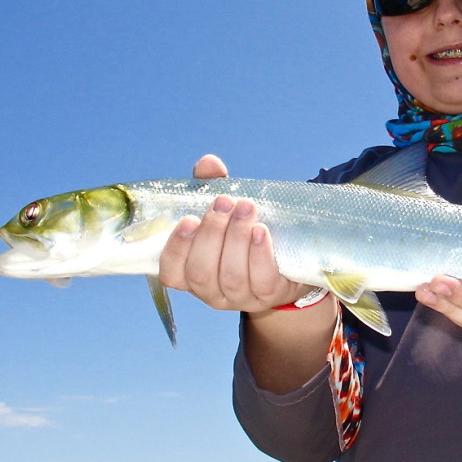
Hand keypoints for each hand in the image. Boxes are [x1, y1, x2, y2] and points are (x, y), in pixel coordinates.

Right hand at [158, 154, 312, 312]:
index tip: (188, 219)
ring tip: (246, 208)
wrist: (289, 258)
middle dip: (212, 235)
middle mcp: (212, 292)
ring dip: (237, 239)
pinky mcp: (269, 296)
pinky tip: (261, 230)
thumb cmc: (245, 233)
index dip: (176, 249)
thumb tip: (208, 163)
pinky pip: (262, 280)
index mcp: (192, 274)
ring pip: (231, 276)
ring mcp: (241, 298)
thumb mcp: (227, 210)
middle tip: (223, 202)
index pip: (172, 273)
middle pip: (202, 272)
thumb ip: (212, 187)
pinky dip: (259, 254)